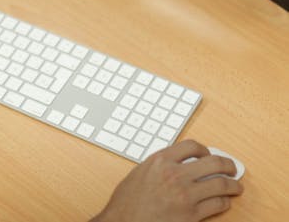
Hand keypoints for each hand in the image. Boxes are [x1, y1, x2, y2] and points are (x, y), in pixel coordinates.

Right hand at [91, 140, 243, 221]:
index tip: (208, 154)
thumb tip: (175, 163)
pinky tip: (224, 202)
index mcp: (160, 161)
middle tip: (231, 168)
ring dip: (232, 185)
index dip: (204, 149)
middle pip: (213, 162)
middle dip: (227, 165)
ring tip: (235, 186)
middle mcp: (174, 175)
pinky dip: (224, 202)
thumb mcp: (139, 173)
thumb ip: (158, 165)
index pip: (191, 146)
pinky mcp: (191, 215)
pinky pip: (217, 204)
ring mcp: (185, 195)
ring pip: (221, 184)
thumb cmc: (126, 203)